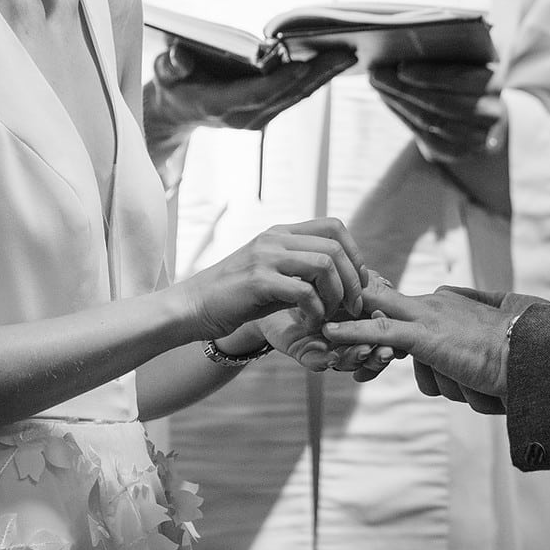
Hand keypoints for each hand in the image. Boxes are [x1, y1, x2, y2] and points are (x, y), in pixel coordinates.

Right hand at [145, 42, 355, 148]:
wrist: (175, 113)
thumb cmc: (171, 86)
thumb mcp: (163, 74)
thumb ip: (171, 66)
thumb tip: (180, 57)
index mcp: (219, 106)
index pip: (255, 94)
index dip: (280, 81)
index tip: (303, 65)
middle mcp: (243, 118)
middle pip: (285, 95)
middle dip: (316, 74)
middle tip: (344, 54)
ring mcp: (257, 120)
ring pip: (295, 97)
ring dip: (323, 77)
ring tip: (348, 55)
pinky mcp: (266, 115)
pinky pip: (294, 97)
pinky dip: (315, 80)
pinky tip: (334, 64)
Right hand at [177, 217, 366, 340]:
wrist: (192, 307)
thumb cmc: (235, 297)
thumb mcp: (272, 275)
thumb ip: (300, 271)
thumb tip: (340, 280)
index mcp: (281, 233)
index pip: (334, 226)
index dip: (354, 253)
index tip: (357, 283)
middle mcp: (275, 238)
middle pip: (335, 247)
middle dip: (352, 280)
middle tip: (353, 306)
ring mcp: (266, 257)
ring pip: (324, 265)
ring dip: (336, 295)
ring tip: (330, 315)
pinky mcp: (258, 281)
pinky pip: (304, 291)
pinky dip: (316, 310)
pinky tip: (309, 323)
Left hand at [258, 269, 397, 380]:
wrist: (268, 290)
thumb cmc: (306, 281)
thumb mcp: (334, 279)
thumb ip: (356, 284)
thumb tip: (382, 282)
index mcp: (356, 320)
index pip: (379, 333)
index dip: (389, 334)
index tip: (396, 327)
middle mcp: (343, 338)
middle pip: (367, 351)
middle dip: (378, 354)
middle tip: (386, 351)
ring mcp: (325, 347)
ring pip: (345, 360)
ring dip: (355, 358)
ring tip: (363, 351)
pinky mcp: (303, 352)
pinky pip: (315, 361)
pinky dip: (323, 360)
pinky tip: (330, 358)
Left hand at [321, 282, 544, 412]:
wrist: (534, 358)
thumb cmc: (514, 358)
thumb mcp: (483, 345)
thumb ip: (460, 343)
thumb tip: (447, 359)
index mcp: (446, 304)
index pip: (399, 306)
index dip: (373, 315)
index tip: (351, 316)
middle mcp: (435, 303)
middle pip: (381, 306)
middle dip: (355, 316)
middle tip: (326, 323)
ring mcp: (429, 317)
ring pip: (383, 331)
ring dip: (401, 365)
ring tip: (444, 375)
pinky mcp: (427, 335)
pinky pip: (379, 331)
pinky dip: (352, 331)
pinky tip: (329, 332)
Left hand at [368, 62, 504, 164]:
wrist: (488, 115)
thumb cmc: (470, 79)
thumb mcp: (467, 64)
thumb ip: (444, 58)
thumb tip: (403, 50)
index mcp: (493, 83)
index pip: (460, 80)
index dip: (430, 75)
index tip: (401, 67)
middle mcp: (490, 113)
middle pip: (440, 103)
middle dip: (404, 89)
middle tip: (377, 75)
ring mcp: (476, 137)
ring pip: (431, 122)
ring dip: (399, 103)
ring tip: (379, 87)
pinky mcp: (459, 151)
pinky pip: (426, 138)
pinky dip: (404, 118)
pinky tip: (390, 102)